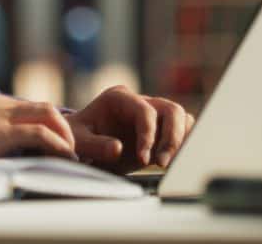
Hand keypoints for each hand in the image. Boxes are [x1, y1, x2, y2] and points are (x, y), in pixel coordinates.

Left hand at [64, 85, 194, 173]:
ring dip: (180, 141)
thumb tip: (117, 148)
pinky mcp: (160, 128)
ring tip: (166, 163)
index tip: (142, 159)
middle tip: (161, 163)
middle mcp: (139, 102)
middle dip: (171, 137)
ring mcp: (152, 113)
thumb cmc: (78, 138)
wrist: (81, 145)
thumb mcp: (79, 141)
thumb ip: (95, 144)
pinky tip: (173, 160)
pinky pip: (182, 129)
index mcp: (119, 98)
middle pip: (171, 110)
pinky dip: (183, 143)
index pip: (145, 110)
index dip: (148, 135)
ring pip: (181, 118)